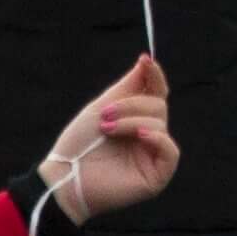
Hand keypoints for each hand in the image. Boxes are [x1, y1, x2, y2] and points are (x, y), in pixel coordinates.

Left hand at [43, 53, 176, 222]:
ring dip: (132, 122)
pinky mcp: (157, 176)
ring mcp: (153, 155)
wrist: (65, 176)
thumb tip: (146, 59)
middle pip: (158, 106)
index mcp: (137, 119)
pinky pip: (171, 151)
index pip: (156, 93)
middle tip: (105, 115)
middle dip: (132, 105)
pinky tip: (141, 135)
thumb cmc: (79, 144)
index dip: (154, 76)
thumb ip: (128, 85)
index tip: (145, 60)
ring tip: (107, 129)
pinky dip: (158, 139)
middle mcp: (148, 136)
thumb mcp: (102, 106)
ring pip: (160, 124)